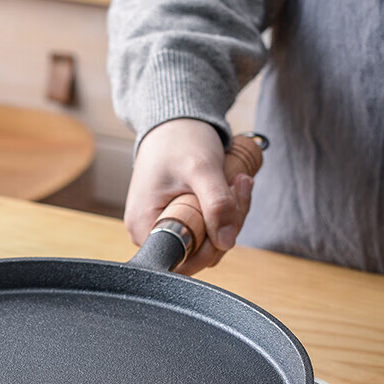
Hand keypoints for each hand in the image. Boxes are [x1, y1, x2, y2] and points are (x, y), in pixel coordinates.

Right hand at [124, 119, 253, 274]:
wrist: (173, 123)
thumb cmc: (179, 141)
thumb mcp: (201, 169)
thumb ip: (216, 205)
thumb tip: (227, 242)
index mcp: (144, 226)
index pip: (184, 259)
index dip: (212, 244)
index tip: (229, 208)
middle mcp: (149, 233)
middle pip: (198, 253)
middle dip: (227, 224)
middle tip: (239, 186)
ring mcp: (163, 228)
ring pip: (207, 242)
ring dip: (230, 216)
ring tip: (237, 181)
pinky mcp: (177, 221)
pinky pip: (206, 229)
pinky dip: (224, 211)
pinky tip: (231, 186)